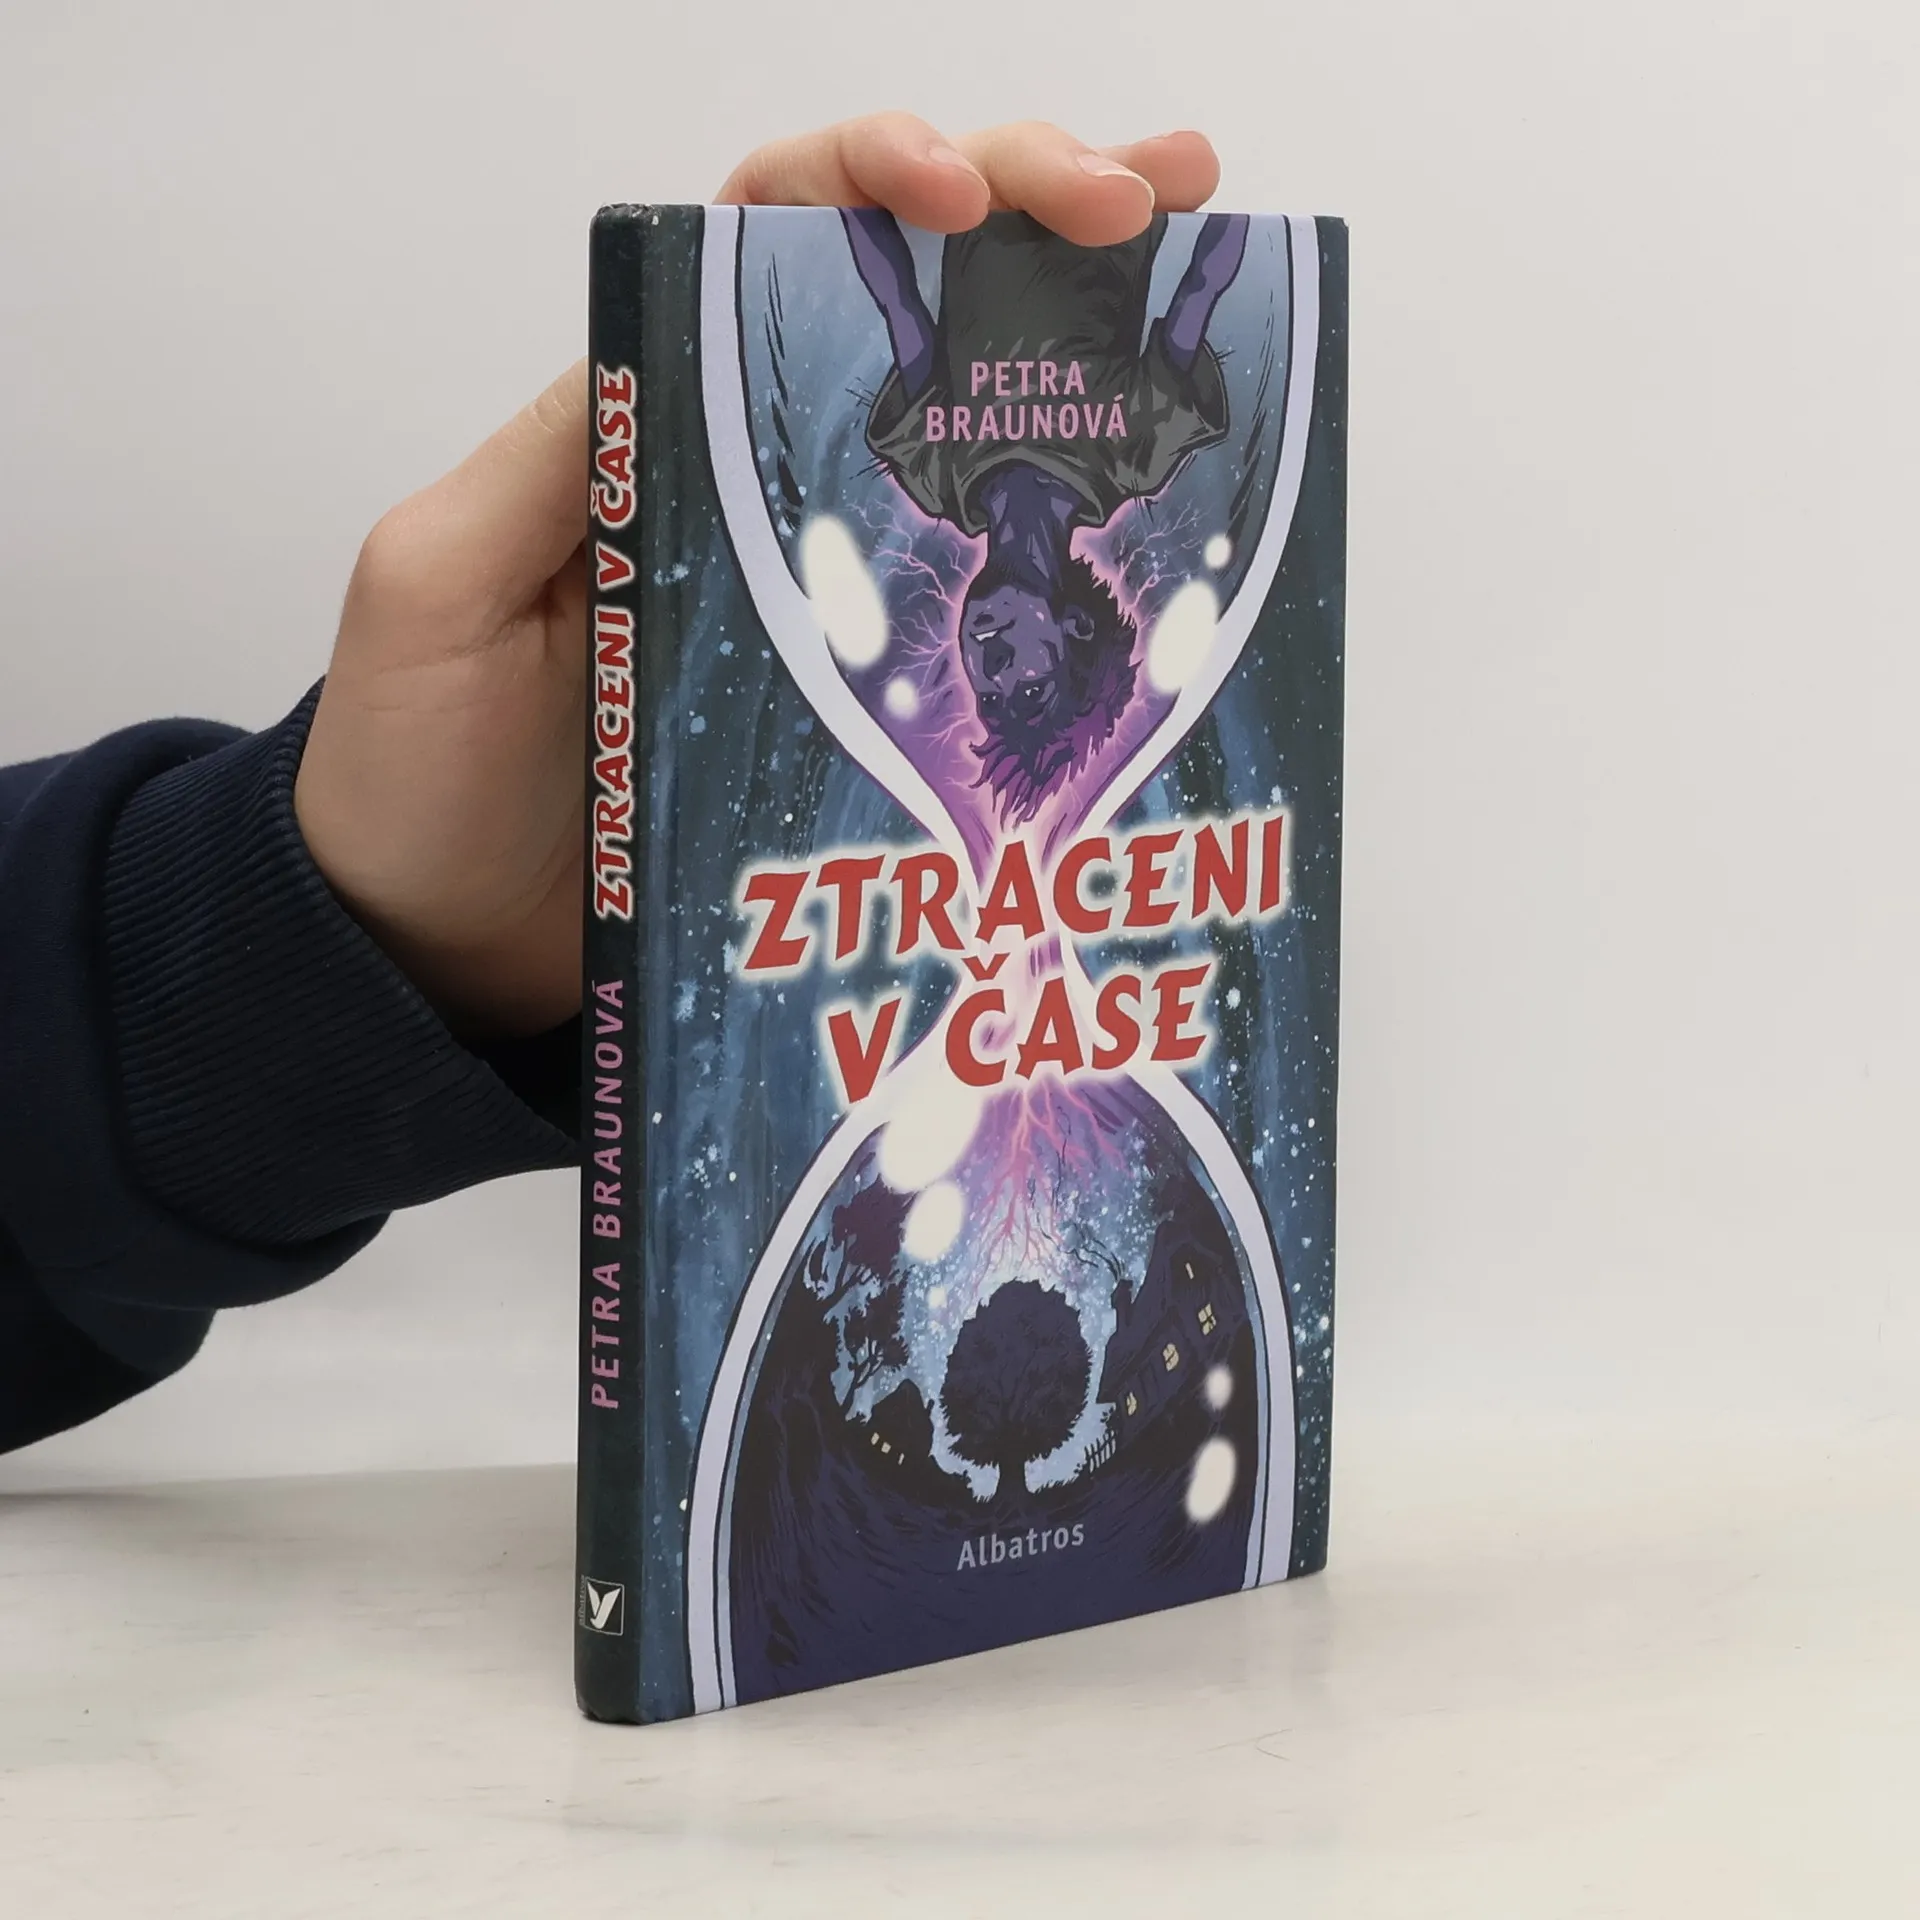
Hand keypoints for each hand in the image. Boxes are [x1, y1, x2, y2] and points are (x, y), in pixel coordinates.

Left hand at [294, 115, 1223, 1037]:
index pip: (777, 244)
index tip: (970, 196)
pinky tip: (1176, 500)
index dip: (879, 180)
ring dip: (1088, 333)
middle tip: (1154, 196)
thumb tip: (684, 336)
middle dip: (1034, 208)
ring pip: (971, 421)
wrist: (449, 943)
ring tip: (1201, 268)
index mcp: (650, 418)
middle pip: (908, 297)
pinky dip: (1082, 538)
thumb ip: (552, 459)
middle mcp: (756, 479)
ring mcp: (828, 585)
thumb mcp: (440, 585)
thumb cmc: (416, 768)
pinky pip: (990, 596)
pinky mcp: (869, 695)